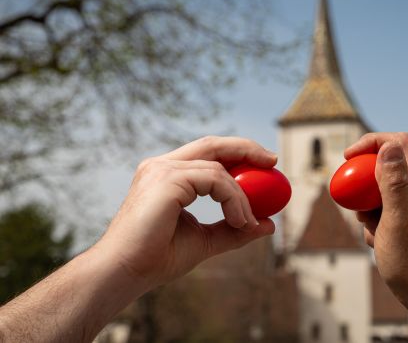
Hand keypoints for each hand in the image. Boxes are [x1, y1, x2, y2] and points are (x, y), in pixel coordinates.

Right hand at [95, 136, 276, 291]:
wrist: (125, 273)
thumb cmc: (157, 258)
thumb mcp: (206, 240)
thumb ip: (235, 229)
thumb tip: (269, 224)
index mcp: (166, 175)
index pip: (208, 153)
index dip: (238, 153)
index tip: (265, 165)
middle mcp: (162, 166)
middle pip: (213, 144)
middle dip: (246, 149)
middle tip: (272, 161)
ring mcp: (162, 170)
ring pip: (217, 166)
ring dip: (242, 193)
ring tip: (247, 220)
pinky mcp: (166, 180)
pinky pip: (215, 179)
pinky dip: (234, 199)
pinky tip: (239, 220)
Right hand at [345, 132, 407, 306]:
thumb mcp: (397, 219)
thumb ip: (393, 183)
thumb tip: (387, 148)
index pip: (398, 143)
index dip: (371, 142)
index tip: (348, 157)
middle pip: (384, 165)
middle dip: (363, 180)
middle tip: (354, 201)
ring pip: (379, 189)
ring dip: (366, 204)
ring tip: (369, 227)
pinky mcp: (404, 219)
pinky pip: (381, 208)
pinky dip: (371, 220)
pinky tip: (376, 240)